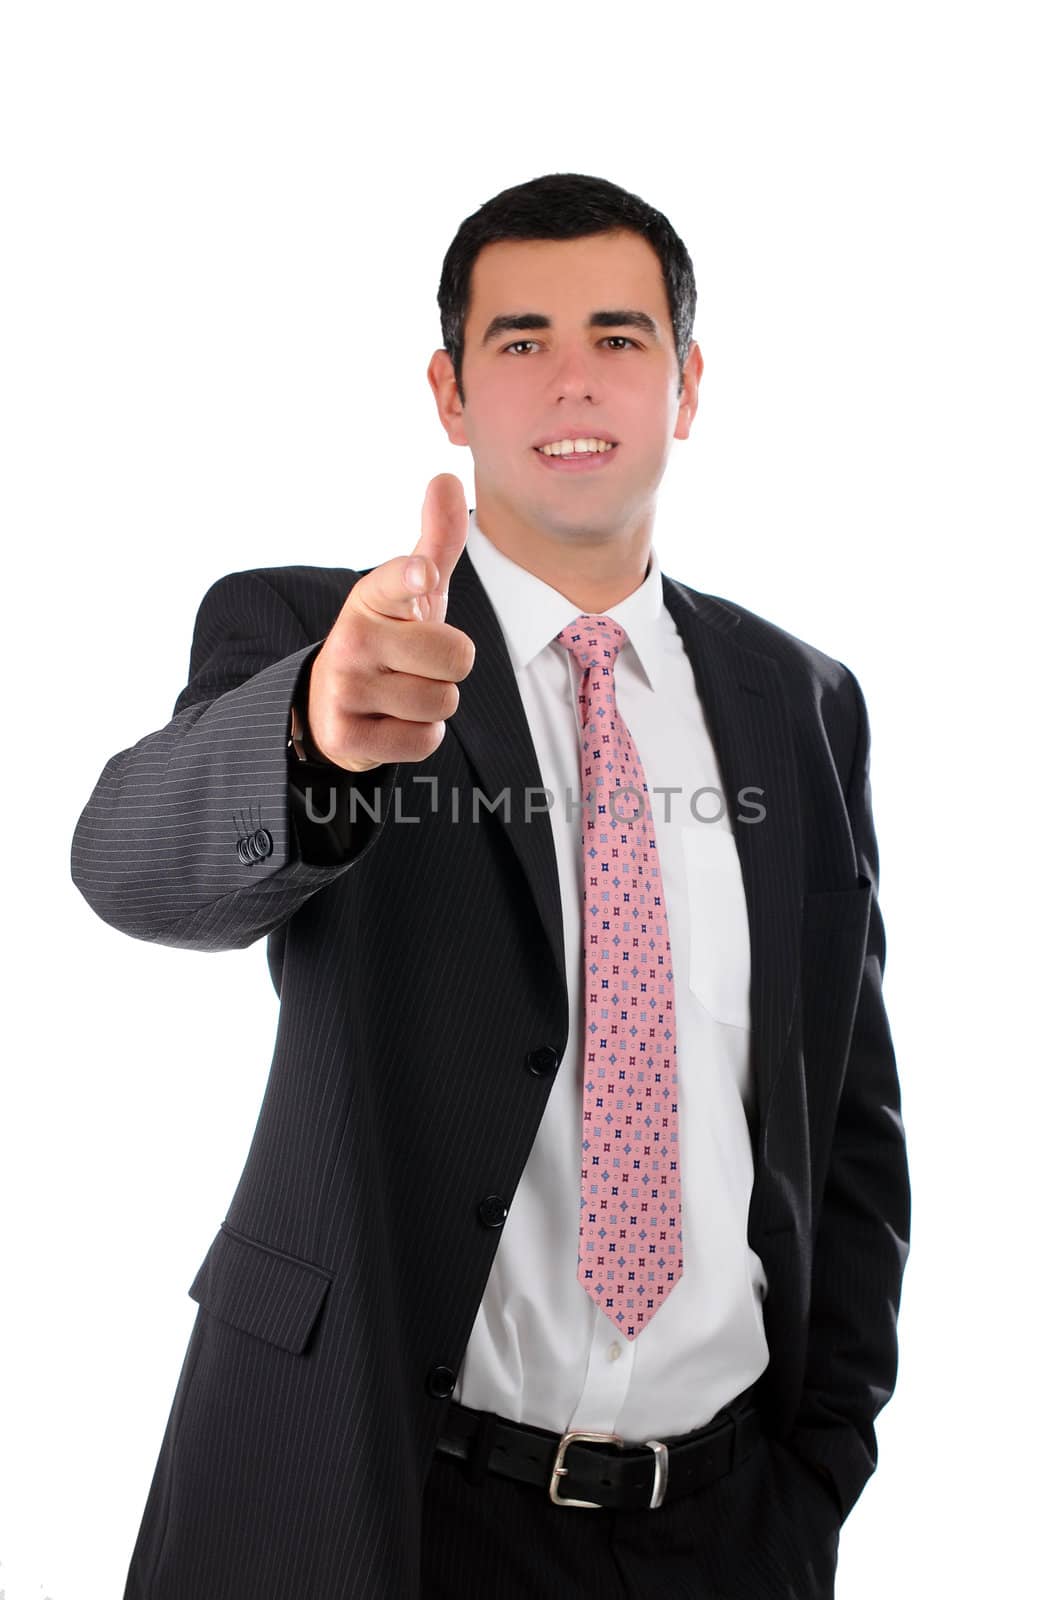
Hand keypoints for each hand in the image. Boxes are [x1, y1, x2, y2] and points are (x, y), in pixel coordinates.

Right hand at [306, 474, 474, 771]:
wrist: (330, 705)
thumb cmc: (390, 639)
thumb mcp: (412, 592)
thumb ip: (437, 541)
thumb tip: (447, 476)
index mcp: (373, 597)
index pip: (396, 582)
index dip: (412, 580)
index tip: (422, 577)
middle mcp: (352, 637)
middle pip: (457, 657)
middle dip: (451, 668)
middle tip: (418, 665)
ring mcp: (344, 688)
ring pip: (442, 703)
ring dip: (434, 705)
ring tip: (401, 694)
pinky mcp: (345, 737)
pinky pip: (423, 741)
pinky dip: (418, 738)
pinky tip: (391, 724)